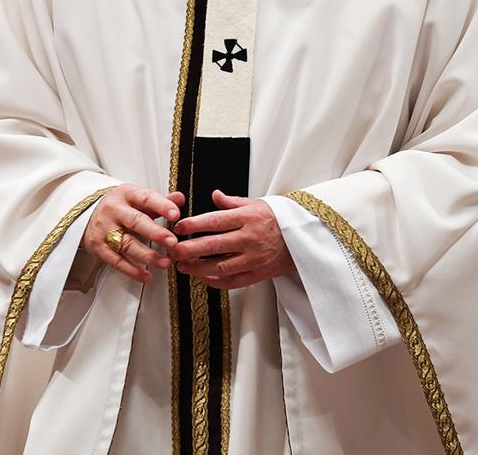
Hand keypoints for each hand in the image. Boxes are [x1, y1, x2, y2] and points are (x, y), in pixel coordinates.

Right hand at [82, 185, 183, 283]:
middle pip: (135, 222)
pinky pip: (116, 261)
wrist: (86, 212)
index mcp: (126, 194)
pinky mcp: (98, 246)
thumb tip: (179, 199)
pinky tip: (146, 275)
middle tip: (172, 242)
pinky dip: (132, 270)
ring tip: (165, 263)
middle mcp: (114, 210)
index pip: (145, 198)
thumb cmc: (119, 207)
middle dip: (155, 233)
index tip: (175, 215)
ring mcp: (104, 229)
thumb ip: (160, 201)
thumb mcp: (137, 198)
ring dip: (147, 255)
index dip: (161, 206)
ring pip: (127, 244)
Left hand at [168, 190, 292, 289]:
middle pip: (214, 245)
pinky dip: (216, 282)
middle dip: (189, 249)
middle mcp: (250, 238)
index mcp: (247, 218)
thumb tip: (214, 194)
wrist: (305, 238)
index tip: (178, 227)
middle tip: (172, 250)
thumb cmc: (277, 219)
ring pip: (221, 267)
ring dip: (198, 268)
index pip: (215, 221)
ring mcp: (254, 258)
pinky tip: (203, 278)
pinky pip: (234, 281)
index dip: (194, 224)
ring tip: (182, 266)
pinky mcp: (259, 273)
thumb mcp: (256, 204)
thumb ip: (232, 202)